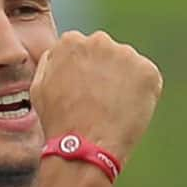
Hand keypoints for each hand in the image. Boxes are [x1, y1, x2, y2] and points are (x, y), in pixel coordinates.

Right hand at [30, 31, 162, 164]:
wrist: (84, 146)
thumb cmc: (59, 121)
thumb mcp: (39, 87)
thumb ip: (51, 62)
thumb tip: (61, 53)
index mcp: (71, 41)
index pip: (84, 49)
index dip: (85, 72)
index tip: (85, 92)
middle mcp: (99, 40)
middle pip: (107, 53)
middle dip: (106, 72)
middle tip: (101, 102)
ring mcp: (126, 55)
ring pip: (128, 66)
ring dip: (125, 82)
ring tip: (113, 111)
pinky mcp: (147, 71)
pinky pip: (147, 79)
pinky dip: (142, 95)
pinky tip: (127, 113)